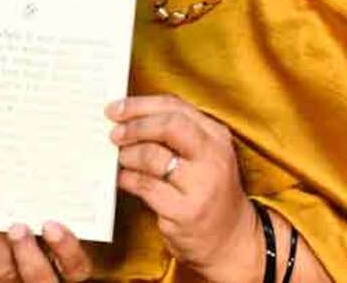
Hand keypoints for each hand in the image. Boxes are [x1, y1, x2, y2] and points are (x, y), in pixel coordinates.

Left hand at [0, 223, 91, 282]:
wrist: (14, 257)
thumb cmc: (38, 238)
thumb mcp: (54, 229)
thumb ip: (51, 218)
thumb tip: (37, 190)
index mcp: (68, 270)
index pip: (75, 266)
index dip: (65, 247)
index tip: (50, 225)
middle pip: (37, 278)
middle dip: (24, 249)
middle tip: (16, 226)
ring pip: (3, 275)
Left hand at [109, 95, 258, 282]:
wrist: (232, 241)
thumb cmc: (209, 192)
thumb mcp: (204, 156)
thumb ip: (175, 134)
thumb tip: (127, 119)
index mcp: (217, 137)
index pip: (175, 106)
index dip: (140, 105)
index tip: (115, 109)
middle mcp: (213, 158)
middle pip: (168, 125)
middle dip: (134, 126)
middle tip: (113, 133)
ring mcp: (201, 186)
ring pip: (153, 156)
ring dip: (128, 155)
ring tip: (121, 158)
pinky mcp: (185, 212)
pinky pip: (146, 187)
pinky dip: (128, 179)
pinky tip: (124, 179)